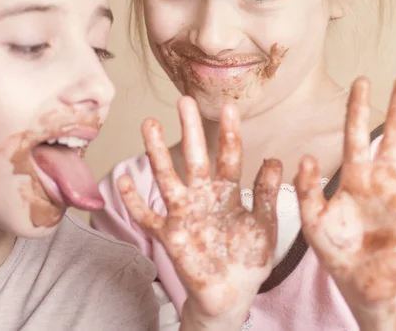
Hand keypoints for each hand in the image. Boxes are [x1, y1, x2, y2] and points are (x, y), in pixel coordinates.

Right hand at [118, 96, 280, 324]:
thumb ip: (266, 194)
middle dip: (191, 130)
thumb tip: (273, 159)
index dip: (229, 133)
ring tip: (150, 124)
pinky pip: (148, 217)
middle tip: (184, 100)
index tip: (229, 107)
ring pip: (168, 178)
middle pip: (195, 158)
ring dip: (158, 153)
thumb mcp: (264, 224)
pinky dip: (135, 201)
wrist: (232, 294)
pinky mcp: (170, 236)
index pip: (229, 157)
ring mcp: (184, 215)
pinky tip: (122, 181)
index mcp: (228, 193)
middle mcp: (204, 197)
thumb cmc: (248, 257)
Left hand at [294, 76, 395, 328]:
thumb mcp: (311, 218)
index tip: (363, 81)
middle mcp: (381, 180)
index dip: (358, 109)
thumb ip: (306, 189)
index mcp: (354, 177)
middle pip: (393, 137)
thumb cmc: (332, 247)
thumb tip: (305, 157)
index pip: (355, 135)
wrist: (356, 278)